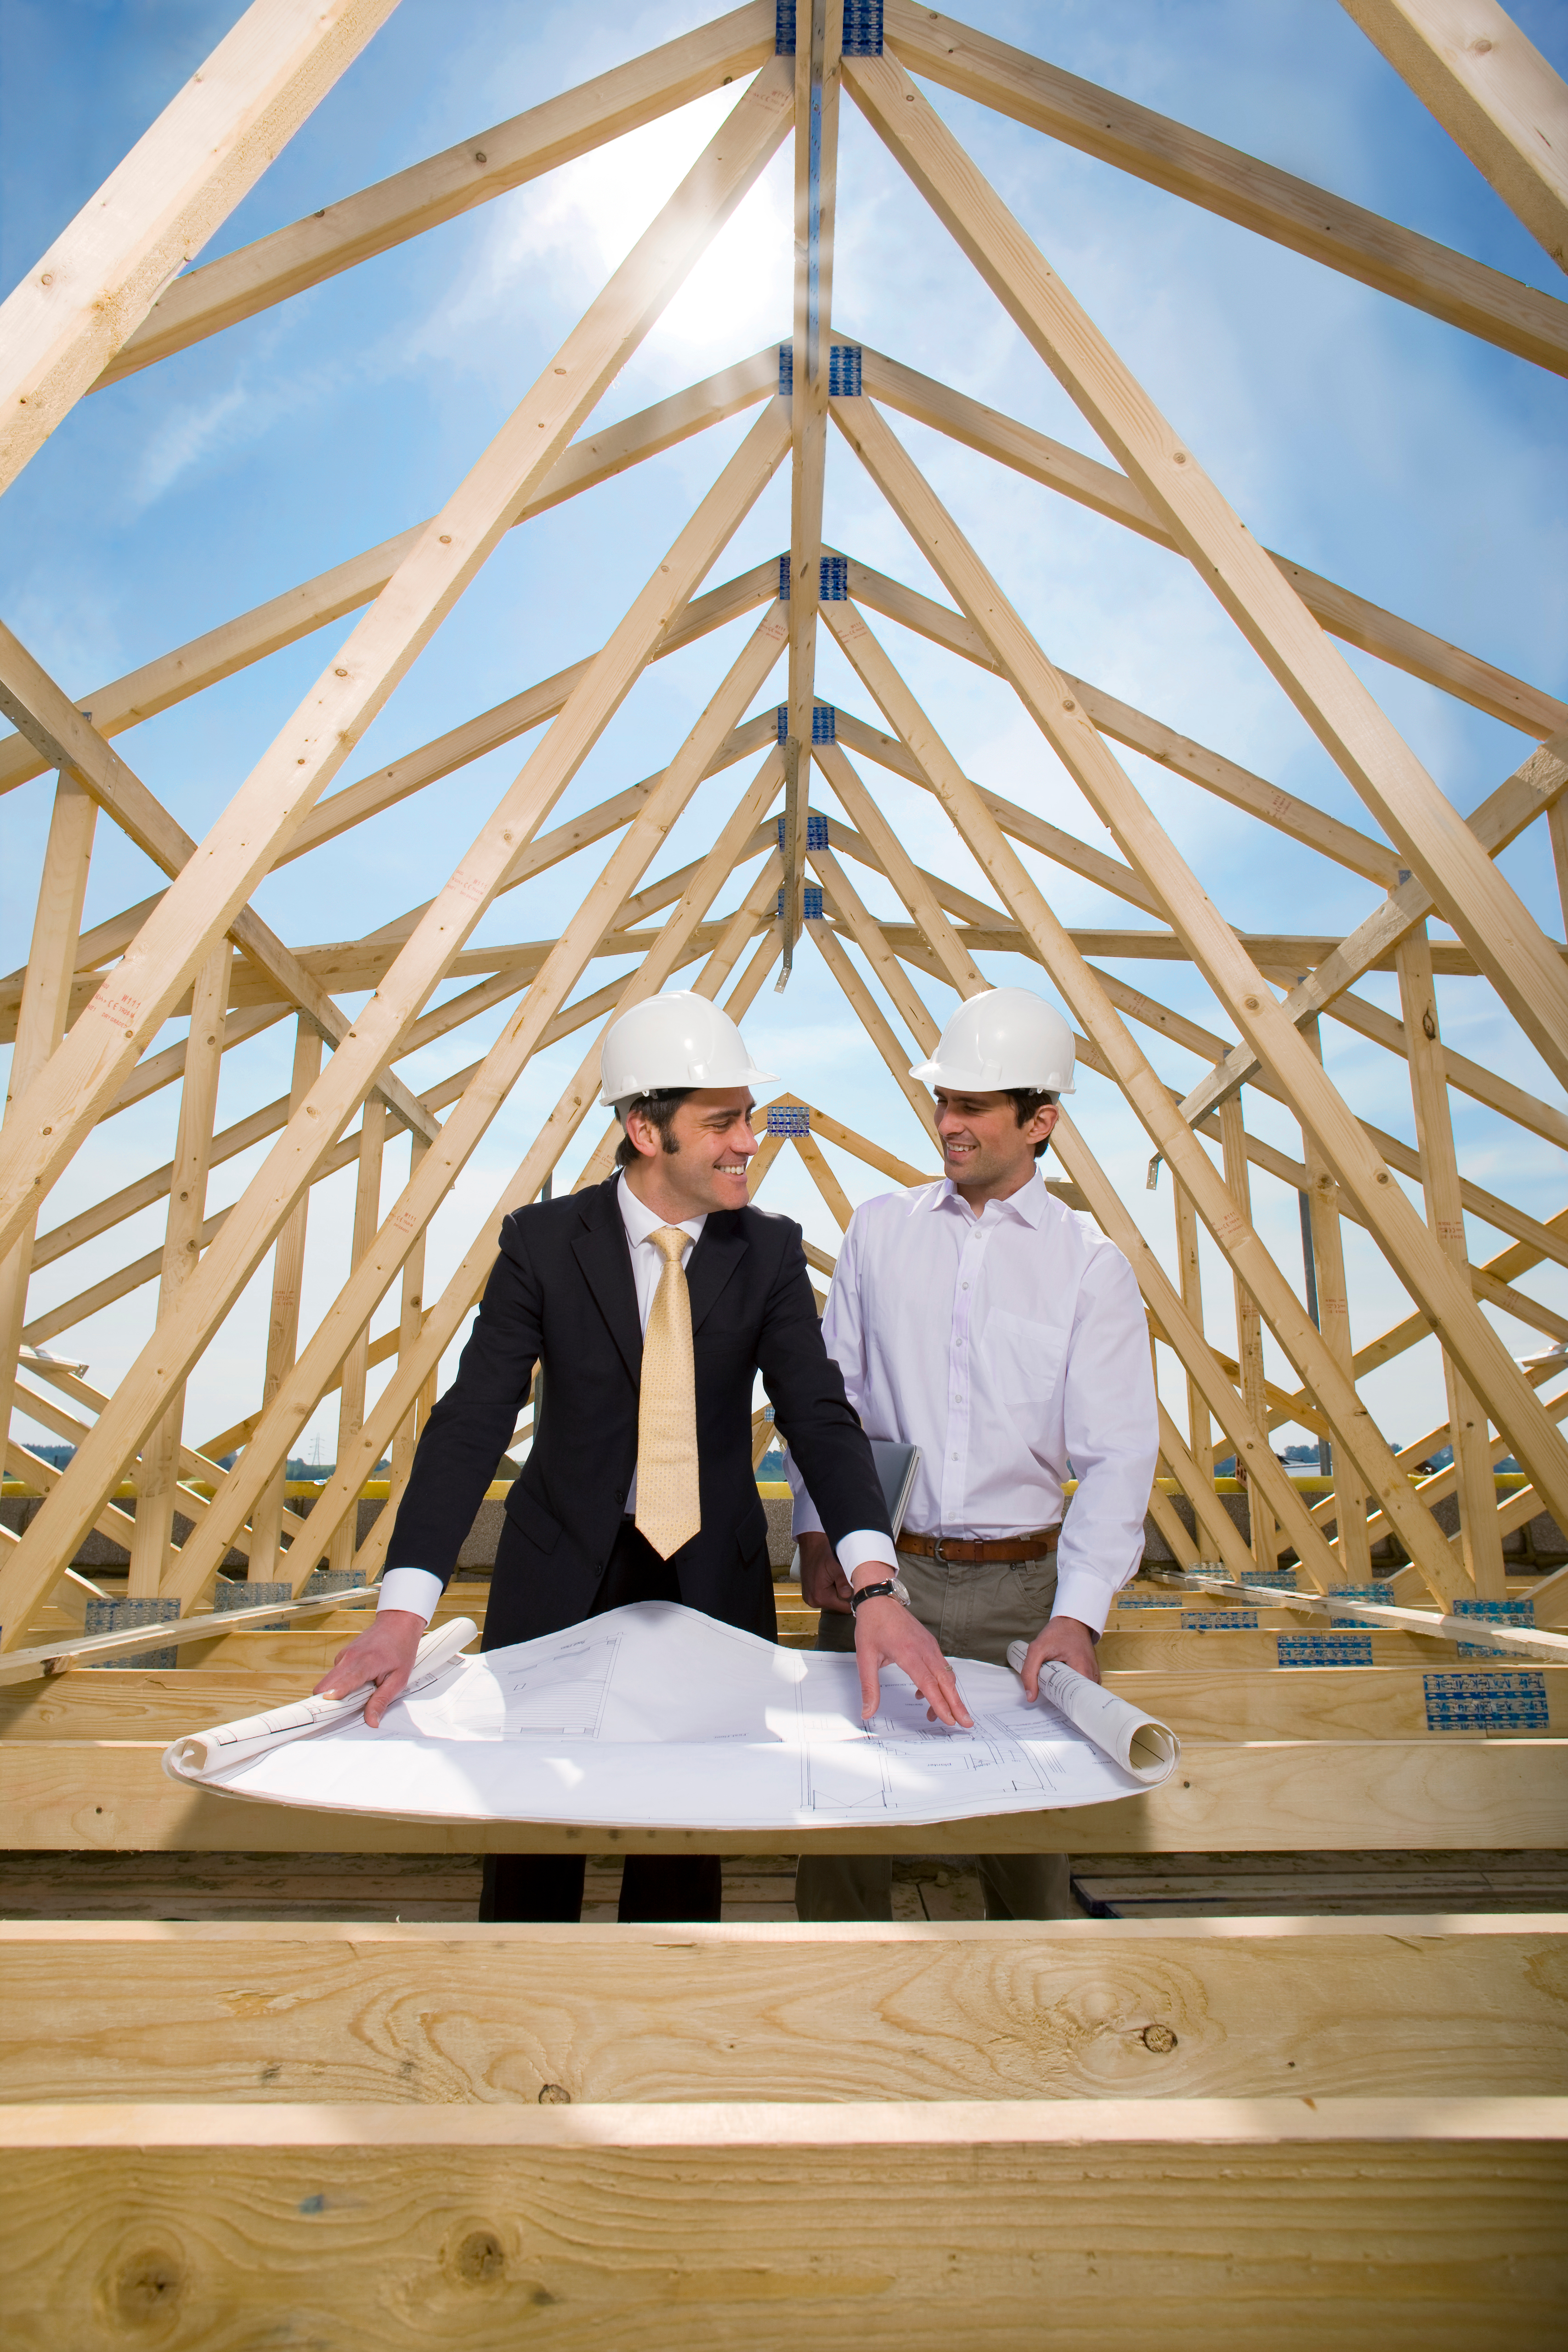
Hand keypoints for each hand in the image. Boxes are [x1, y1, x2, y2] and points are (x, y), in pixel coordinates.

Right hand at [313, 1610, 423, 1728]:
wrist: (398, 1622)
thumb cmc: (401, 1649)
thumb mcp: (399, 1678)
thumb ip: (382, 1700)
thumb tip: (371, 1721)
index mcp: (364, 1663)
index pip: (340, 1684)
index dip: (330, 1700)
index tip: (323, 1713)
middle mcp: (349, 1658)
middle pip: (324, 1686)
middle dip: (328, 1702)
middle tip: (339, 1714)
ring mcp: (343, 1655)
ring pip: (328, 1682)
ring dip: (337, 1693)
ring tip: (357, 1695)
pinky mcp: (342, 1656)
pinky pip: (335, 1675)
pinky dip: (342, 1684)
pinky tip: (358, 1683)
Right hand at [798, 1530, 852, 1612]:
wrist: (811, 1546)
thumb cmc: (823, 1555)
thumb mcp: (835, 1567)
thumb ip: (843, 1582)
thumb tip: (849, 1595)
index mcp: (820, 1597)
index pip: (844, 1608)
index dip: (853, 1601)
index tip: (858, 1592)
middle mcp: (812, 1601)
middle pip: (837, 1605)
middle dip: (843, 1594)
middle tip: (845, 1580)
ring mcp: (809, 1598)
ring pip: (831, 1600)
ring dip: (836, 1592)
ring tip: (835, 1578)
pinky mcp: (808, 1594)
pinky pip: (824, 1596)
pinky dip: (829, 1590)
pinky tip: (829, 1579)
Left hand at [853, 1593, 972, 1728]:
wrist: (880, 1599)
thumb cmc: (872, 1625)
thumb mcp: (864, 1657)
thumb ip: (868, 1687)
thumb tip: (867, 1712)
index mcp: (908, 1653)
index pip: (928, 1683)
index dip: (939, 1704)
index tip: (948, 1720)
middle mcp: (924, 1649)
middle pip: (946, 1681)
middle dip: (957, 1704)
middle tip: (966, 1724)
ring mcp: (930, 1646)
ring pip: (946, 1675)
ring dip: (950, 1696)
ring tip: (947, 1716)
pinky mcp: (930, 1644)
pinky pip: (941, 1667)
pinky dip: (942, 1683)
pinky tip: (928, 1694)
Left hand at [1019, 1613, 1100, 1696]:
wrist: (1072, 1621)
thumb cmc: (1057, 1633)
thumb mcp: (1037, 1649)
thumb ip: (1030, 1672)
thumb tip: (1030, 1697)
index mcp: (1083, 1668)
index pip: (1077, 1698)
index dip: (1064, 1704)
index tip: (1052, 1704)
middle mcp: (1093, 1674)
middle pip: (1079, 1698)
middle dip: (1064, 1700)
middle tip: (1051, 1695)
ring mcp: (1094, 1675)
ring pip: (1081, 1694)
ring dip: (1067, 1694)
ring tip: (1056, 1689)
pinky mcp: (1091, 1674)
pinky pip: (1082, 1687)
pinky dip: (1071, 1688)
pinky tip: (1062, 1684)